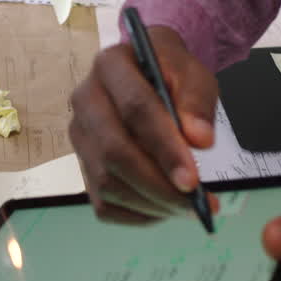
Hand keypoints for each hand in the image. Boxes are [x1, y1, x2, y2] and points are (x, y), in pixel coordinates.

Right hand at [68, 26, 217, 223]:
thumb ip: (197, 101)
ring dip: (150, 203)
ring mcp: (80, 135)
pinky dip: (137, 215)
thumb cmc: (170, 75)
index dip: (164, 148)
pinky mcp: (82, 164)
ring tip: (186, 207)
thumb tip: (199, 140)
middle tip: (193, 202)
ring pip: (106, 182)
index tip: (192, 180)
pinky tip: (164, 208)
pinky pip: (103, 204)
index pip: (135, 109)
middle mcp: (85, 99)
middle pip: (114, 152)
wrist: (149, 77)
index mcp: (111, 65)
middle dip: (157, 185)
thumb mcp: (192, 73)